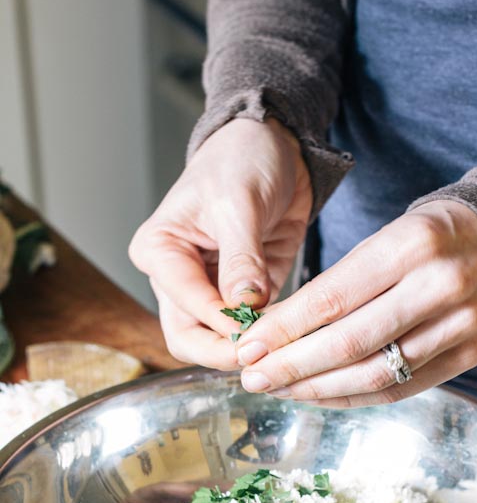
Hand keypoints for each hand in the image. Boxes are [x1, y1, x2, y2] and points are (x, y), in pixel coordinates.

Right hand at [129, 118, 311, 368]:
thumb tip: (243, 304)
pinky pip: (248, 331)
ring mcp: (207, 290)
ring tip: (280, 344)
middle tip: (262, 354)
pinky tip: (290, 334)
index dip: (220, 325)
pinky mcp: (240, 297)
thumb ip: (240, 258)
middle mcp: (177, 277)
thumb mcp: (239, 203)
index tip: (254, 333)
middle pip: (188, 338)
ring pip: (215, 343)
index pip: (184, 305)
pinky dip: (267, 337)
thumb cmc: (242, 159)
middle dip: (223, 352)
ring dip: (247, 348)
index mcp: (160, 251)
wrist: (274, 148)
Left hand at [235, 201, 476, 406]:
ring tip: (279, 390)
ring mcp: (459, 327)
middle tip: (252, 377)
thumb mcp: (384, 238)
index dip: (283, 329)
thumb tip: (275, 330)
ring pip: (375, 374)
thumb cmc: (429, 238)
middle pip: (350, 343)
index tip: (247, 345)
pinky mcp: (468, 356)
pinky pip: (400, 389)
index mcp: (409, 246)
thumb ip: (336, 284)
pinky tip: (320, 396)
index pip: (332, 298)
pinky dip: (353, 397)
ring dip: (318, 389)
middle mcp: (438, 287)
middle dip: (291, 366)